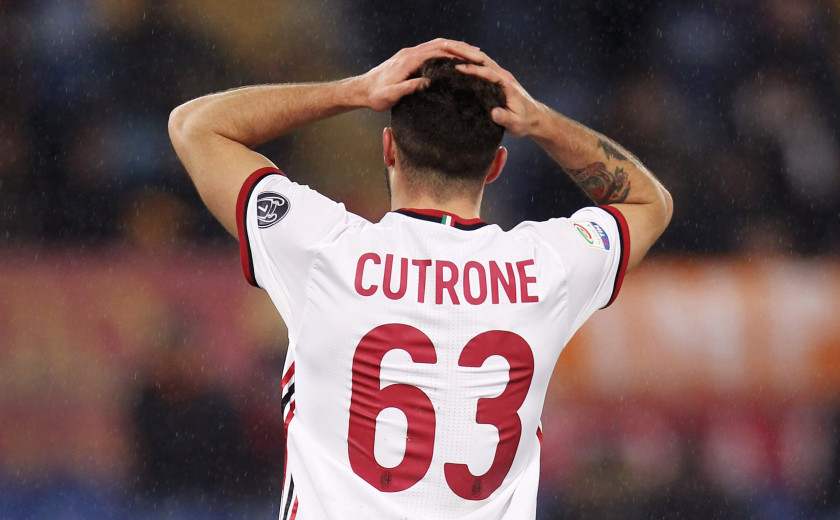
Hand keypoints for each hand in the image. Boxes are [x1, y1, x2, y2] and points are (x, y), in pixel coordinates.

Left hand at [354, 38, 479, 111]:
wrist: (361, 90)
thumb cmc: (375, 96)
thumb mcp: (391, 95)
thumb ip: (408, 87)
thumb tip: (427, 82)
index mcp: (408, 61)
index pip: (436, 52)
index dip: (455, 53)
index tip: (471, 58)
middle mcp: (409, 54)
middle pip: (439, 44)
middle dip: (459, 47)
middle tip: (478, 53)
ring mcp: (408, 55)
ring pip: (435, 46)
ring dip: (453, 47)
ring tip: (471, 53)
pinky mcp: (407, 59)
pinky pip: (429, 51)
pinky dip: (443, 52)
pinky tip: (452, 58)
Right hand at [446, 47, 543, 137]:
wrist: (535, 118)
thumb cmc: (524, 122)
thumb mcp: (516, 124)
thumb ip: (505, 118)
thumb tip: (494, 113)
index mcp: (506, 85)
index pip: (488, 72)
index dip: (472, 69)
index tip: (457, 67)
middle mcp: (503, 76)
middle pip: (482, 58)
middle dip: (464, 51)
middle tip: (445, 45)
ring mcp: (500, 75)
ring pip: (481, 58)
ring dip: (465, 51)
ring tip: (447, 47)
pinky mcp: (497, 78)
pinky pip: (482, 64)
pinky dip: (469, 58)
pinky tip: (458, 57)